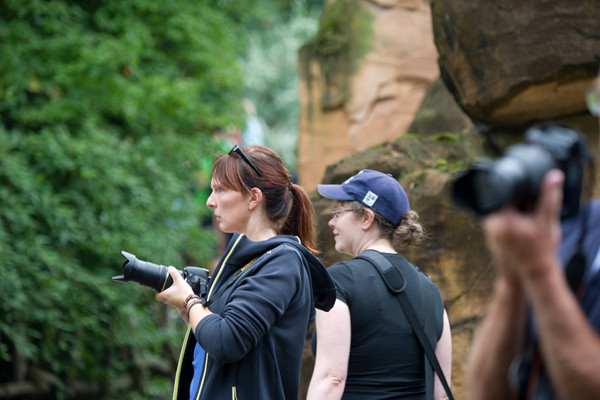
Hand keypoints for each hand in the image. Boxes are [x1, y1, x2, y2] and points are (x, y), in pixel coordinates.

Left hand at [155, 267, 194, 312]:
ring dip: (170, 296)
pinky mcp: (178, 306)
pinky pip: (174, 302)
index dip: (158, 292)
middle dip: (165, 293)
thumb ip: (174, 273)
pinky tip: (181, 294)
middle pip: (162, 298)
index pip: (157, 296)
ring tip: (175, 290)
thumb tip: (170, 268)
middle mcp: (168, 301)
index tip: (161, 288)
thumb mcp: (179, 280)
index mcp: (165, 295)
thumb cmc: (184, 293)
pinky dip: (176, 298)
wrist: (191, 302)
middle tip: (168, 288)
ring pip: (168, 300)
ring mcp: (173, 304)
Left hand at [482, 169, 563, 283]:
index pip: (506, 192)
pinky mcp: (489, 237)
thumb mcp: (547, 222)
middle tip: (530, 215)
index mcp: (500, 217)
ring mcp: (487, 231)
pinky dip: (511, 221)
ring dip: (515, 212)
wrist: (533, 276)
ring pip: (501, 211)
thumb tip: (554, 175)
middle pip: (503, 201)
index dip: (520, 193)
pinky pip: (499, 221)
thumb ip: (549, 197)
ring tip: (527, 224)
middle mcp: (489, 223)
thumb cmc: (542, 251)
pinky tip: (522, 230)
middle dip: (518, 204)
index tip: (530, 203)